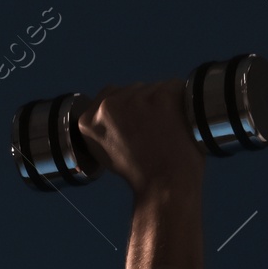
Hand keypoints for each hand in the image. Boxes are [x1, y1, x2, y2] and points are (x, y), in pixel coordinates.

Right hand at [77, 81, 205, 195]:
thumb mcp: (103, 151)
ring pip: (153, 87)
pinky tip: (177, 120)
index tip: (135, 121)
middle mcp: (108, 105)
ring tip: (164, 127)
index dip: (125, 106)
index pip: (108, 94)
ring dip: (161, 102)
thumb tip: (109, 110)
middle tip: (151, 128)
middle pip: (132, 89)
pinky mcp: (163, 95)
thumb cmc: (138, 170)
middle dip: (143, 103)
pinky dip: (179, 100)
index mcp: (88, 120)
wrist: (164, 181)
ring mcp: (137, 98)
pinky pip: (173, 86)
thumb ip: (100, 127)